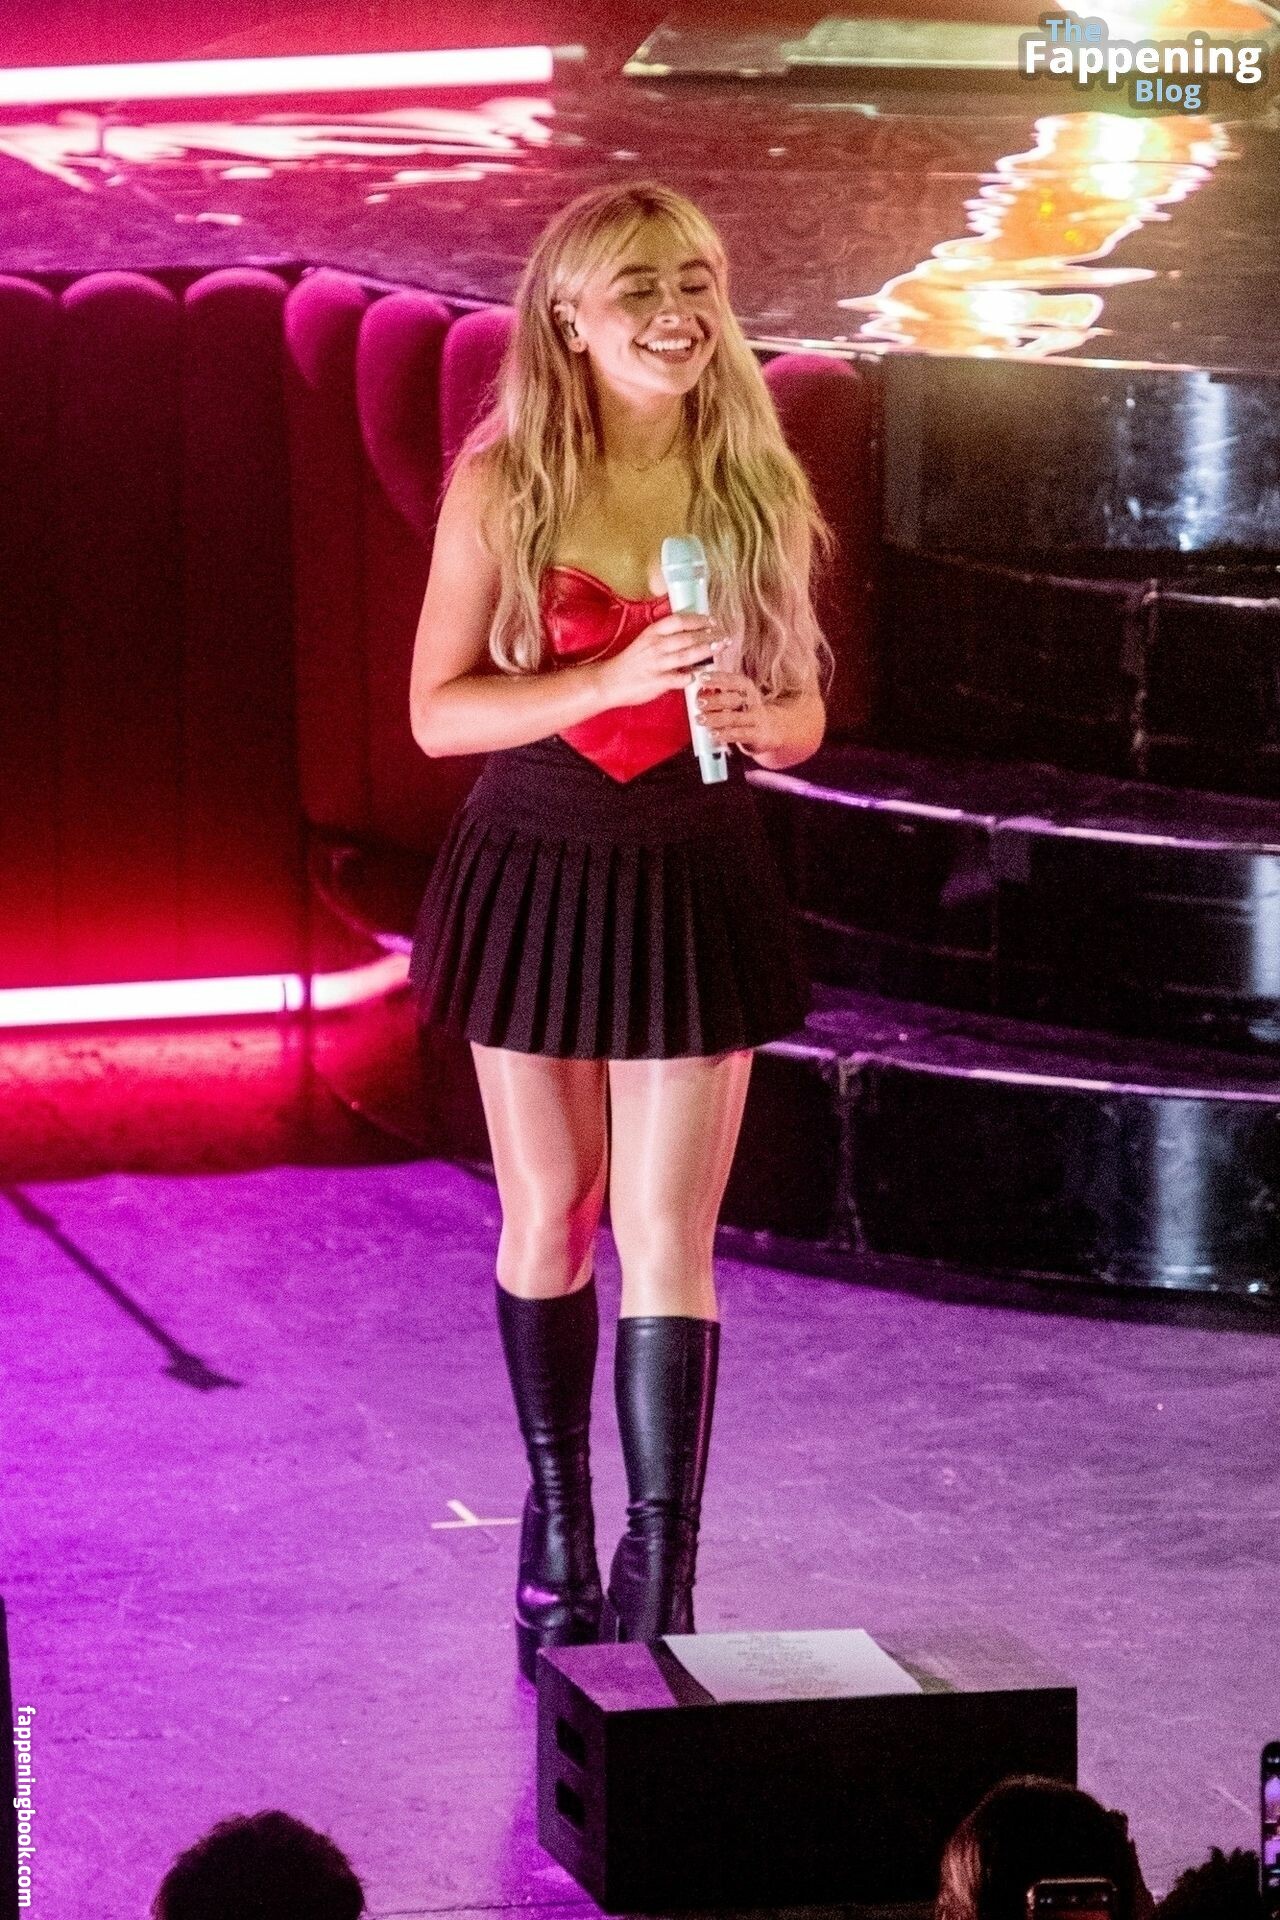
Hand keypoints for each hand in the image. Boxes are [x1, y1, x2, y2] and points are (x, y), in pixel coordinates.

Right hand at [594, 612, 729, 710]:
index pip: (679, 620)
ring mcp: (656, 664)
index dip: (698, 619)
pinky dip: (691, 676)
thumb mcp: (645, 641)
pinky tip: (700, 674)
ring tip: (720, 648)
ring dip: (706, 651)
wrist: (609, 681)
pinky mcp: (657, 682)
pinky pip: (679, 678)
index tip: (712, 621)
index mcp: (652, 633)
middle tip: (724, 636)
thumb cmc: (630, 662)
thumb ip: (665, 637)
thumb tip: (691, 633)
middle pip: (687, 636)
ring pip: (686, 655)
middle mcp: (655, 646)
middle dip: (709, 635)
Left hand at [693, 669, 775, 760]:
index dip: (718, 678)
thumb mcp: (737, 697)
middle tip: (698, 703)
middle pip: (733, 699)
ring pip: (734, 718)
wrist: (774, 727)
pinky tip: (712, 734)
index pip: (733, 680)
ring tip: (699, 719)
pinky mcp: (756, 734)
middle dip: (714, 700)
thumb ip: (720, 693)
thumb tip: (697, 691)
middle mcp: (752, 701)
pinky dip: (725, 734)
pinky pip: (739, 734)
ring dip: (715, 718)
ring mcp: (755, 718)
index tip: (702, 678)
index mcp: (746, 688)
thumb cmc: (746, 710)